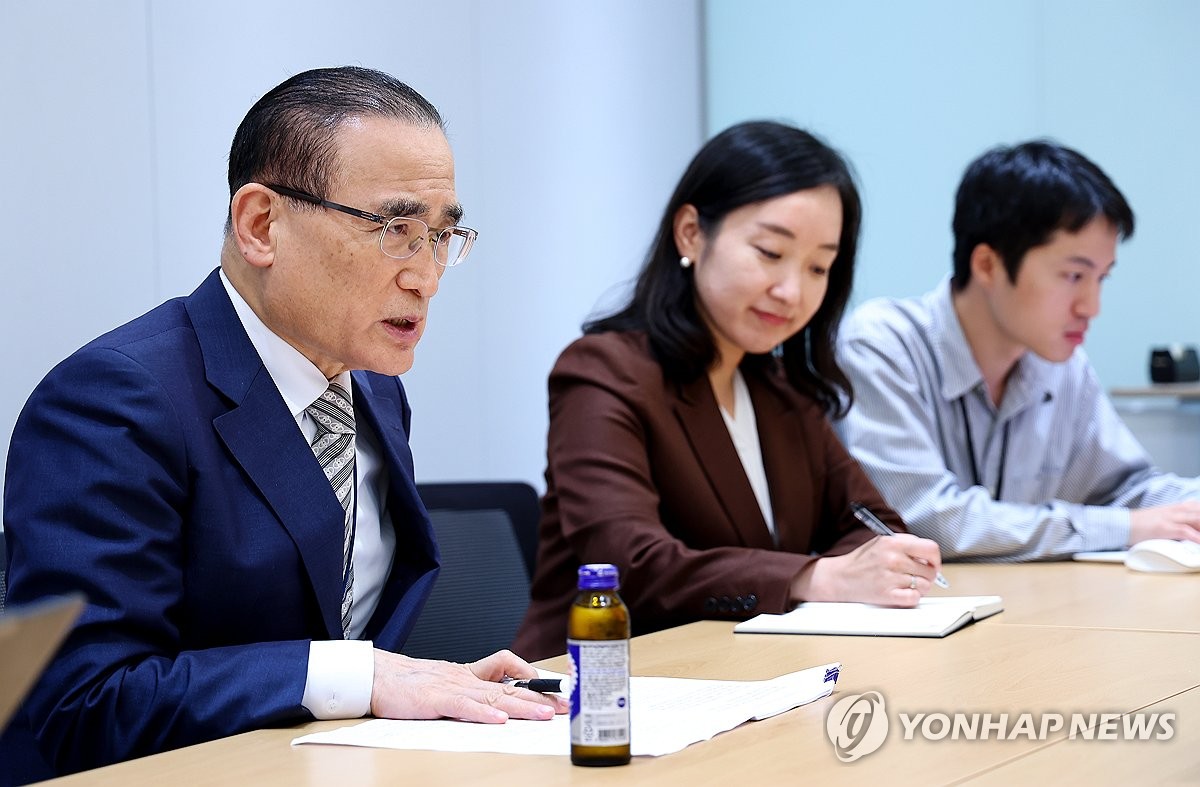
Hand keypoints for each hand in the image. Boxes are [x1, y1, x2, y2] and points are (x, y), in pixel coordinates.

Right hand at [370, 649, 568, 722]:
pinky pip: (464, 706)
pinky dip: (482, 714)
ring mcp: (451, 687)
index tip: (554, 691)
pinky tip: (499, 721)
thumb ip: (469, 692)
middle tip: (563, 706)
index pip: (508, 670)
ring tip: (544, 714)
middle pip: (509, 687)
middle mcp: (465, 678)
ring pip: (493, 696)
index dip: (532, 679)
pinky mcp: (435, 699)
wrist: (376, 677)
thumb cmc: (408, 684)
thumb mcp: (445, 684)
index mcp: (468, 675)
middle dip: (539, 698)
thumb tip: (495, 706)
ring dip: (521, 706)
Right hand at [791, 534, 942, 607]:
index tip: (932, 564)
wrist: (839, 577)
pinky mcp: (887, 595)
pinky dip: (912, 598)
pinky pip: (914, 598)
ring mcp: (890, 577)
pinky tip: (902, 593)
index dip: (935, 559)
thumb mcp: (882, 542)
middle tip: (916, 576)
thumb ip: (906, 545)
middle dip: (927, 575)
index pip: (931, 549)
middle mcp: (893, 559)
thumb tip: (930, 556)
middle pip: (930, 570)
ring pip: (925, 586)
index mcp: (893, 542)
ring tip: (906, 585)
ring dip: (920, 588)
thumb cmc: (862, 561)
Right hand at [1129, 502, 1199, 545]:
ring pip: (1197, 519)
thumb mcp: (1161, 519)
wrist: (1121, 524)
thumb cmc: (1140, 525)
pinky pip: (1185, 531)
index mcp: (1176, 508)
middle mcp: (1176, 510)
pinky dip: (1196, 536)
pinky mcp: (1164, 527)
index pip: (1198, 508)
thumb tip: (1190, 532)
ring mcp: (1170, 518)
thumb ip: (1177, 521)